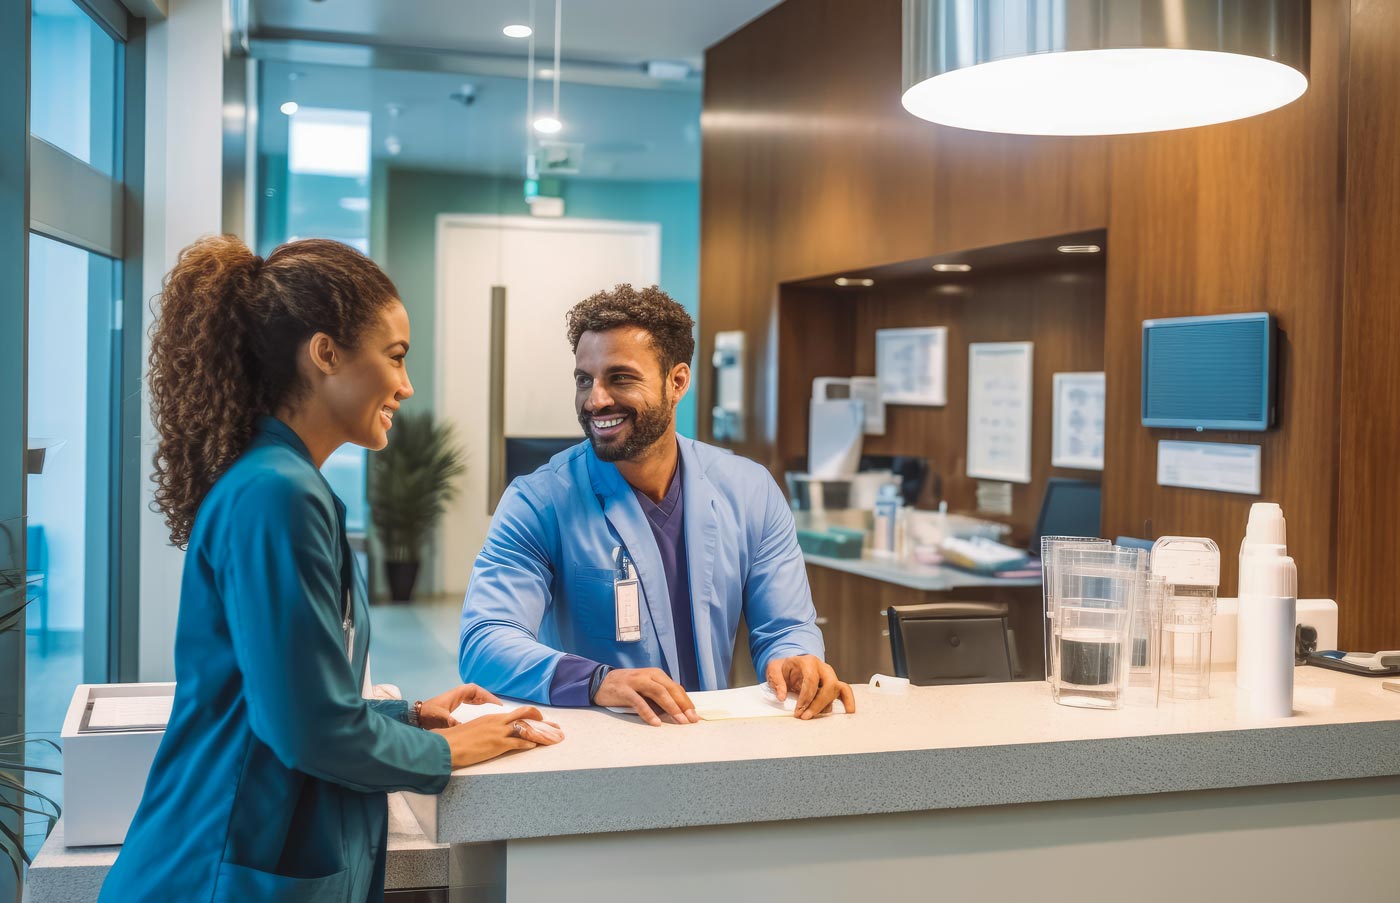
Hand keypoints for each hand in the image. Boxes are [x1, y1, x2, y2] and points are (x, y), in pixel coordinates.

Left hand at [418, 683, 501, 729]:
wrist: (416, 717)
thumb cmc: (428, 715)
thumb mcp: (441, 719)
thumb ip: (452, 722)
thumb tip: (462, 727)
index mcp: (456, 694)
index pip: (475, 689)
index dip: (486, 695)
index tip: (496, 703)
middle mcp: (457, 694)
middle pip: (476, 693)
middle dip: (488, 699)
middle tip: (498, 708)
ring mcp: (455, 700)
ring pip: (473, 698)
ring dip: (483, 702)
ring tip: (493, 711)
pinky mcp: (453, 706)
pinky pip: (469, 703)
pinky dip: (477, 706)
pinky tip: (481, 714)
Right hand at [432, 706, 563, 767]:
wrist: (447, 746)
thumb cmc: (456, 740)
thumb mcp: (474, 729)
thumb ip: (485, 729)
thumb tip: (491, 734)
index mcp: (492, 717)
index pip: (517, 714)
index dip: (531, 717)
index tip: (540, 720)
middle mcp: (498, 721)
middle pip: (526, 715)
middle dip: (542, 720)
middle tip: (554, 727)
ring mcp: (499, 732)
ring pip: (526, 729)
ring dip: (541, 734)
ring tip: (551, 739)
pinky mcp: (498, 744)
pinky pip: (518, 743)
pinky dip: (528, 744)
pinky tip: (534, 746)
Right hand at [593, 667, 699, 726]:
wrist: (600, 682)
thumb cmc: (626, 687)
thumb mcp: (646, 688)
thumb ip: (659, 696)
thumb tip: (678, 711)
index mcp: (656, 674)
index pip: (676, 688)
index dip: (686, 702)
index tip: (695, 715)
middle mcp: (648, 675)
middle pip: (670, 689)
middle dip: (683, 705)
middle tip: (692, 719)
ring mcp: (636, 681)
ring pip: (658, 693)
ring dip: (671, 707)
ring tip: (679, 720)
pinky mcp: (624, 690)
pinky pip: (639, 702)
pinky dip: (649, 712)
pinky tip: (656, 723)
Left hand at [766, 655, 855, 719]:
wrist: (792, 666)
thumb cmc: (784, 669)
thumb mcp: (774, 670)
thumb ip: (777, 681)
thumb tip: (782, 697)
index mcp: (808, 661)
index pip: (811, 679)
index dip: (806, 697)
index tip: (798, 711)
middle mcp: (823, 667)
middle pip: (829, 685)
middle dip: (818, 704)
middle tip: (805, 717)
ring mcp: (830, 675)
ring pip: (837, 689)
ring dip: (827, 706)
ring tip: (816, 717)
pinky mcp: (834, 684)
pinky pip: (845, 691)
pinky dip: (848, 701)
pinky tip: (848, 711)